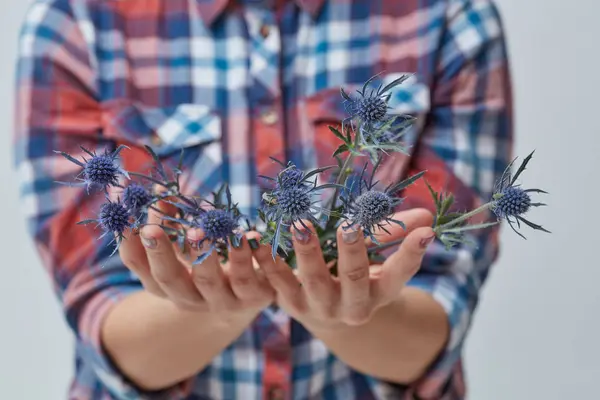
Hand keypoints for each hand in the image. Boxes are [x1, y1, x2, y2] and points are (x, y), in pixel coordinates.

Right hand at [118, 198, 274, 314]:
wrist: (253, 296)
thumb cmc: (212, 262)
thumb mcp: (189, 242)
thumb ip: (172, 219)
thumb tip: (159, 191)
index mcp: (166, 284)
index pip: (140, 265)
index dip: (129, 243)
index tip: (124, 218)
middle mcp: (189, 297)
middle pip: (168, 278)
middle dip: (159, 252)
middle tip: (152, 229)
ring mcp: (220, 301)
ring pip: (208, 280)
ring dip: (203, 253)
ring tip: (203, 230)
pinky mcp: (252, 299)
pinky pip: (247, 280)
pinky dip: (246, 257)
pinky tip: (250, 235)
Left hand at [252, 209, 433, 329]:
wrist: (325, 313)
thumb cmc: (356, 274)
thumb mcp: (377, 258)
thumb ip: (394, 233)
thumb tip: (427, 217)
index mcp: (379, 293)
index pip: (400, 275)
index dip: (412, 254)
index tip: (426, 231)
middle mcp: (352, 306)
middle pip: (355, 278)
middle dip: (353, 252)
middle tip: (349, 226)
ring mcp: (320, 307)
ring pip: (314, 281)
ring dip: (307, 252)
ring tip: (300, 224)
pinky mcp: (290, 304)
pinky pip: (278, 283)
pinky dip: (267, 260)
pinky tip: (258, 238)